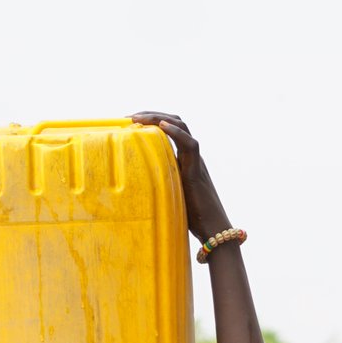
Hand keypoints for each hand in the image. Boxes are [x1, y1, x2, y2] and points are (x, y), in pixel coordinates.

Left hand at [132, 112, 226, 241]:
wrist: (212, 228)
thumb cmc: (190, 217)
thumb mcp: (167, 195)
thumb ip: (155, 185)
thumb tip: (130, 191)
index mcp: (183, 158)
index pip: (169, 128)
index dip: (151, 121)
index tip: (129, 121)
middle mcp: (190, 155)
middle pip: (174, 121)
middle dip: (151, 114)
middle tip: (129, 116)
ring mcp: (195, 160)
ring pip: (182, 127)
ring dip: (159, 118)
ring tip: (138, 117)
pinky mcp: (197, 170)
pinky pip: (190, 144)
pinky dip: (177, 133)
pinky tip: (162, 126)